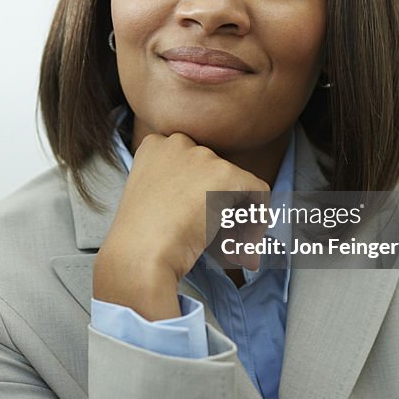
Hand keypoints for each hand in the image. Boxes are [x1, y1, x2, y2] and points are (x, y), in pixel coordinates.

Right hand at [92, 133, 269, 319]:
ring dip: (240, 217)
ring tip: (232, 250)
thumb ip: (177, 190)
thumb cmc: (140, 239)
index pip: (192, 164)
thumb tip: (212, 204)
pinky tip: (245, 246)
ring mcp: (202, 157)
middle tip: (221, 240)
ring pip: (238, 184)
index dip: (201, 194)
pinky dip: (258, 219)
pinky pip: (259, 191)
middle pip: (216, 172)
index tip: (201, 221)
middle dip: (223, 206)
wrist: (140, 255)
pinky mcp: (225, 174)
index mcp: (155, 147)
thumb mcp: (151, 201)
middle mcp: (178, 143)